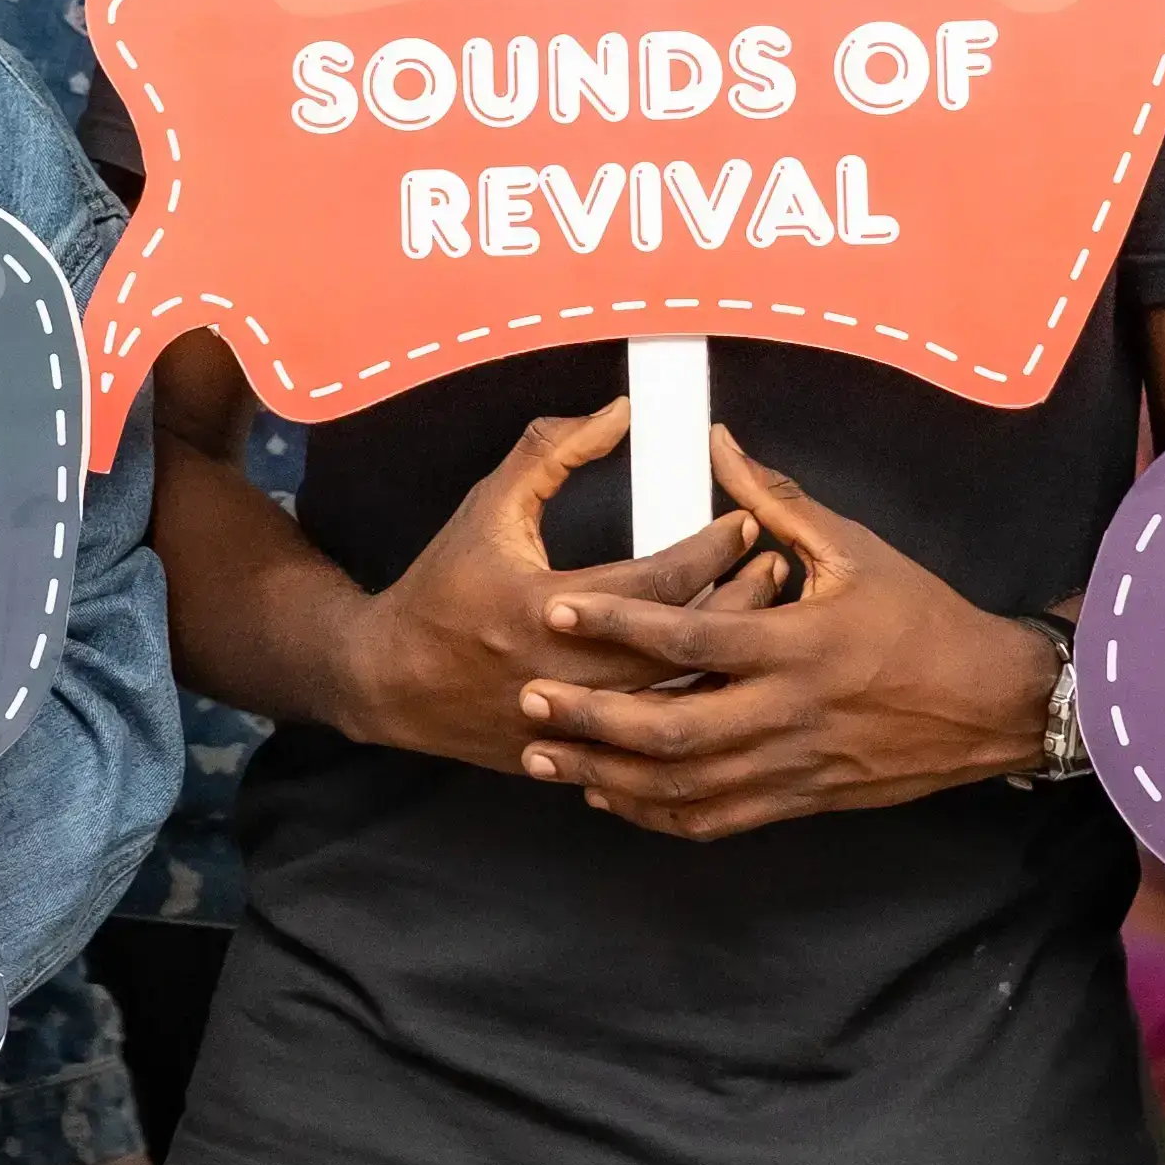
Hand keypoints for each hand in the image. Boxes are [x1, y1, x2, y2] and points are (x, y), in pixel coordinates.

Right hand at [334, 395, 780, 770]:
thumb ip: (552, 452)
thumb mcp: (489, 506)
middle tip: (776, 567)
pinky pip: (652, 740)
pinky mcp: (575, 752)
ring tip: (764, 618)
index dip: (709, 551)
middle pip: (680, 645)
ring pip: (675, 699)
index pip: (654, 581)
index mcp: (541, 607)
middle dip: (739, 602)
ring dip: (725, 658)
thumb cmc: (443, 586)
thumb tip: (623, 412)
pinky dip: (691, 706)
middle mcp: (561, 672)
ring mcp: (570, 722)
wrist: (389, 681)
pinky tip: (721, 676)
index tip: (744, 524)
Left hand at [514, 425, 1052, 840]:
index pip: (691, 635)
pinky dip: (655, 813)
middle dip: (592, 717)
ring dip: (607, 774)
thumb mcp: (854, 548)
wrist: (988, 703)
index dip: (618, 621)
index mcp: (799, 644)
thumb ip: (774, 501)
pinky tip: (610, 796)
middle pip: (671, 726)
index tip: (556, 606)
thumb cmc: (922, 617)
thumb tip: (715, 442)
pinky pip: (713, 819)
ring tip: (546, 757)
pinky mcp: (796, 800)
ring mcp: (790, 765)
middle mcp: (788, 713)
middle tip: (531, 697)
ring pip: (683, 784)